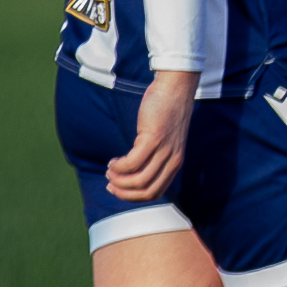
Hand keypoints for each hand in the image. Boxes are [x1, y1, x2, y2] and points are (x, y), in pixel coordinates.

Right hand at [105, 69, 198, 201]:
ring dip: (118, 180)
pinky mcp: (153, 139)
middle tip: (110, 183)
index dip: (133, 197)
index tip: (117, 188)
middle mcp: (172, 160)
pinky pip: (132, 162)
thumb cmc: (167, 113)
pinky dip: (119, 166)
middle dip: (123, 193)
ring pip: (139, 181)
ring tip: (110, 170)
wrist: (176, 89)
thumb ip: (155, 156)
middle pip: (146, 191)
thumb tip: (133, 171)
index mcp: (175, 163)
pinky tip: (114, 161)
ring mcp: (164, 151)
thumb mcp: (165, 140)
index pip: (155, 192)